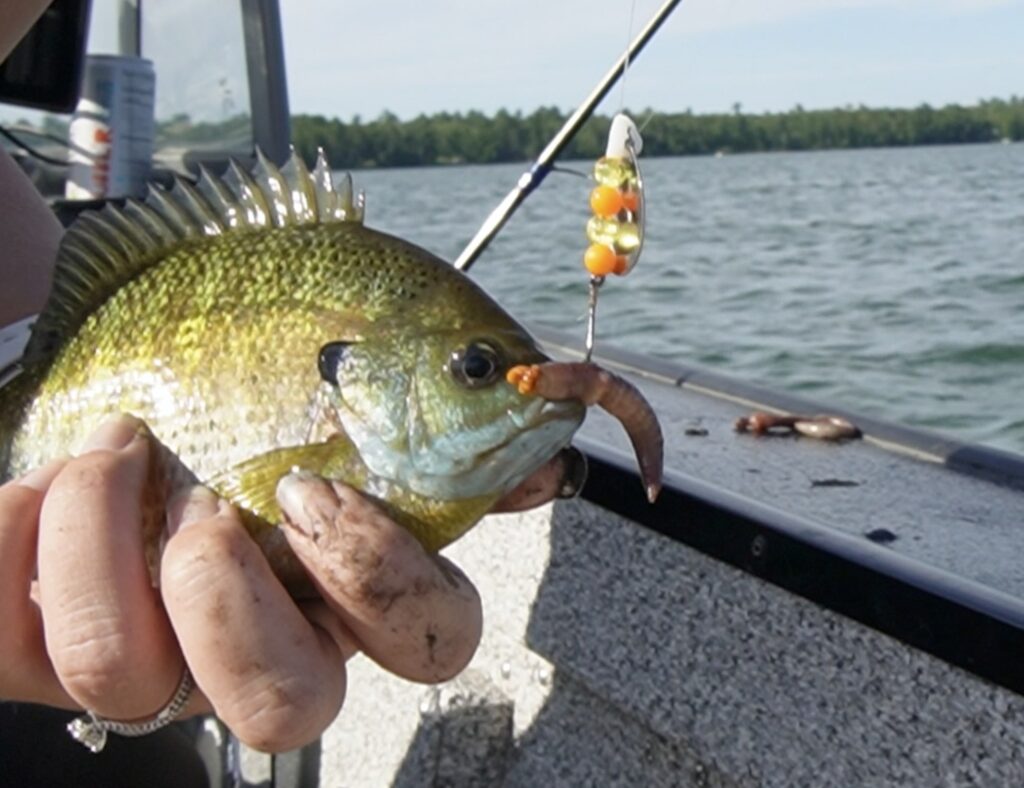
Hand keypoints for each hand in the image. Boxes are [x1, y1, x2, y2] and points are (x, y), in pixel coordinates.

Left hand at [0, 415, 579, 751]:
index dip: (386, 584)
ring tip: (118, 446)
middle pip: (283, 710)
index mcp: (348, 592)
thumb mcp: (356, 381)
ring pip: (127, 675)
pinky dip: (23, 532)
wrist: (121, 366)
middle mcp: (259, 642)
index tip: (320, 491)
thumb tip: (541, 464)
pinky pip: (10, 636)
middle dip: (237, 606)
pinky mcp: (34, 645)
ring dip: (111, 539)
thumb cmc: (249, 373)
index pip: (425, 645)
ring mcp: (148, 654)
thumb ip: (445, 428)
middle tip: (210, 508)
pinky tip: (42, 473)